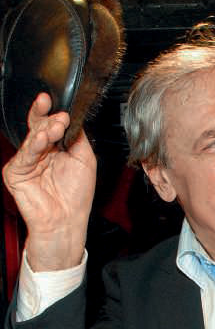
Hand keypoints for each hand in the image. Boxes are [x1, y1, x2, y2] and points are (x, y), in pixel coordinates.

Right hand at [2, 92, 96, 270]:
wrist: (66, 220)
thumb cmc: (76, 196)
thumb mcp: (85, 160)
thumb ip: (79, 138)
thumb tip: (75, 118)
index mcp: (56, 149)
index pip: (51, 125)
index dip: (53, 114)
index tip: (61, 107)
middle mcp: (40, 153)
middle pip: (38, 127)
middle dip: (47, 118)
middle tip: (59, 117)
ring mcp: (26, 162)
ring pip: (32, 138)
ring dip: (44, 131)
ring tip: (55, 128)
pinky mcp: (15, 173)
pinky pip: (23, 155)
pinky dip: (33, 146)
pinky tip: (43, 139)